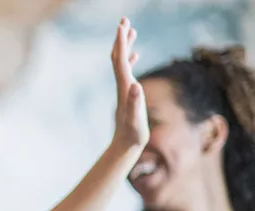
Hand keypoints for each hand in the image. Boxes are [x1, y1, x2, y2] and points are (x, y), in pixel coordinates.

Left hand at [110, 17, 147, 152]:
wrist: (124, 145)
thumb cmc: (133, 134)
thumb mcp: (136, 120)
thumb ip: (135, 103)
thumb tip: (135, 86)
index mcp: (124, 87)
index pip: (120, 60)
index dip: (121, 43)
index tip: (122, 26)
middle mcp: (122, 85)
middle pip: (118, 57)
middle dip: (121, 38)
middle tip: (124, 20)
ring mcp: (124, 88)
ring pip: (122, 62)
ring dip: (125, 45)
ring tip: (130, 30)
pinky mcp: (128, 93)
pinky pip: (127, 71)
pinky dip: (130, 59)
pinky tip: (135, 54)